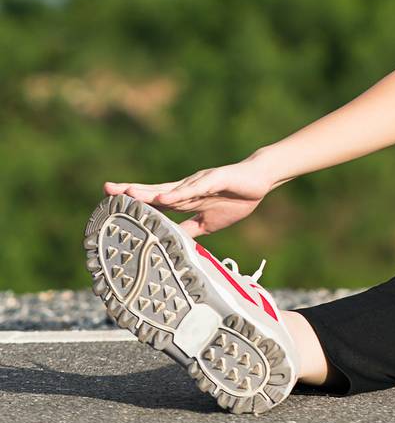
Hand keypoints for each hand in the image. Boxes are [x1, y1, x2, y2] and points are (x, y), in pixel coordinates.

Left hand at [103, 160, 274, 239]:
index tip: (110, 204)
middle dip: (131, 191)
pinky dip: (179, 192)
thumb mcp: (208, 222)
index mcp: (184, 198)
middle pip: (155, 190)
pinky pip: (194, 187)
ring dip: (149, 192)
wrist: (261, 180)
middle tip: (106, 189)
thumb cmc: (236, 198)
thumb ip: (189, 230)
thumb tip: (171, 244)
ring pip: (170, 188)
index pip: (154, 201)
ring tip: (128, 194)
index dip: (134, 202)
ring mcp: (199, 182)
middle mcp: (186, 188)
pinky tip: (164, 197)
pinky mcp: (214, 179)